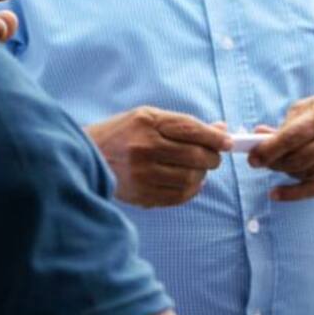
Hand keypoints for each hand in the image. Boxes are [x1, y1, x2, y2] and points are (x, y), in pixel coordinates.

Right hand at [87, 106, 231, 207]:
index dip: (214, 137)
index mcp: (147, 123)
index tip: (227, 141)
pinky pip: (177, 196)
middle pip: (194, 156)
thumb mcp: (149, 117)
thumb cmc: (122, 133)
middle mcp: (144, 148)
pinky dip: (191, 191)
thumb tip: (220, 130)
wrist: (86, 156)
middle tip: (214, 156)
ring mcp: (142, 174)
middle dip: (212, 157)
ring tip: (200, 169)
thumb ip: (184, 124)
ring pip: (189, 178)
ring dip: (202, 175)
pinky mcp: (141, 195)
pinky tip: (192, 183)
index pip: (191, 129)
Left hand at [249, 93, 313, 201]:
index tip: (252, 156)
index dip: (269, 149)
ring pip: (304, 174)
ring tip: (274, 165)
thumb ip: (287, 122)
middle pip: (298, 158)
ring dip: (283, 172)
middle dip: (273, 162)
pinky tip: (276, 193)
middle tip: (258, 162)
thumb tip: (258, 135)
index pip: (293, 136)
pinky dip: (293, 193)